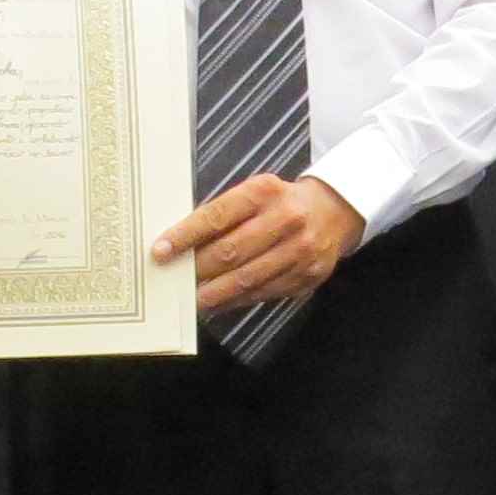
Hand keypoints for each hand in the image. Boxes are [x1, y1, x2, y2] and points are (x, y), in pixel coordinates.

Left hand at [153, 175, 363, 314]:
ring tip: (192, 299)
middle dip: (197, 269)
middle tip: (173, 280)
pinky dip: (237, 300)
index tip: (160, 250)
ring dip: (214, 292)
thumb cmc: (282, 201)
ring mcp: (300, 250)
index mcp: (265, 192)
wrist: (335, 209)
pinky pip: (264, 293)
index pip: (217, 215)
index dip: (185, 235)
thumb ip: (224, 213)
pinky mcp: (307, 275)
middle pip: (230, 251)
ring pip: (246, 278)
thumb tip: (183, 243)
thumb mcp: (255, 192)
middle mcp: (285, 219)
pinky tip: (219, 303)